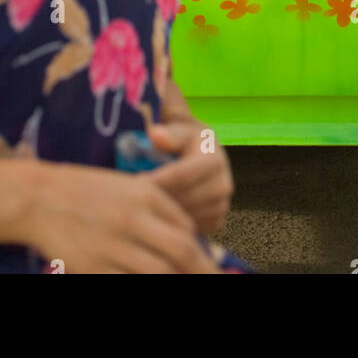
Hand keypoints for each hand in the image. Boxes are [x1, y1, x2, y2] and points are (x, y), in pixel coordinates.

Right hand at [21, 163, 221, 273]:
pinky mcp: (94, 268)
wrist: (39, 198)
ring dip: (172, 276)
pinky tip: (144, 277)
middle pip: (181, 251)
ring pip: (159, 271)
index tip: (204, 261)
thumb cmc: (85, 189)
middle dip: (201, 269)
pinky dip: (141, 281)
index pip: (186, 227)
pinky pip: (128, 281)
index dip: (199, 249)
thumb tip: (187, 234)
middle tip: (215, 279)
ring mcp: (113, 245)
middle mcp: (132, 218)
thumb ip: (157, 207)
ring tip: (178, 277)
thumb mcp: (125, 186)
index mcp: (144, 193)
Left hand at [146, 121, 233, 235]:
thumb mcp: (180, 128)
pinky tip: (160, 213)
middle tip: (135, 199)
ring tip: (145, 206)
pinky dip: (175, 224)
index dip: (156, 180)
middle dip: (159, 199)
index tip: (134, 182)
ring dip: (165, 213)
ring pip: (187, 218)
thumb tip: (155, 134)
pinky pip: (191, 229)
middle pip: (183, 199)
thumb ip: (170, 133)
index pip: (180, 175)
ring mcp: (221, 205)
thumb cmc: (186, 139)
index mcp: (214, 159)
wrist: (205, 152)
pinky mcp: (217, 220)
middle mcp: (223, 184)